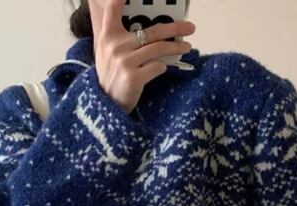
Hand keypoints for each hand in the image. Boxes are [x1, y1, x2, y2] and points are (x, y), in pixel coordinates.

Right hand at [95, 0, 195, 114]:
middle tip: (190, 27)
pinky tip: (164, 66)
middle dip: (175, 27)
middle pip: (152, 31)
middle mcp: (116, 46)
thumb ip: (120, 36)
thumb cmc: (112, 76)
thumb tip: (149, 27)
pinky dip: (163, 66)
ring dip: (176, 47)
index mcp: (108, 36)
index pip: (113, 8)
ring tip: (187, 47)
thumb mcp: (107, 52)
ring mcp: (124, 62)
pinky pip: (157, 67)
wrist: (106, 105)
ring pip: (158, 48)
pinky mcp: (133, 77)